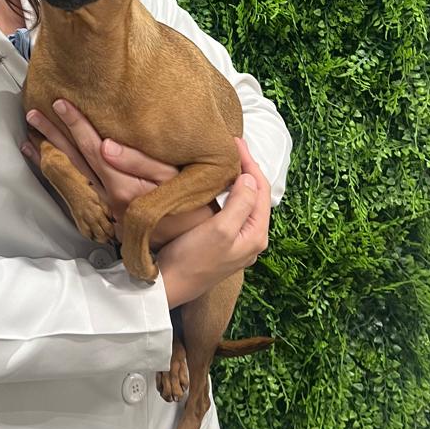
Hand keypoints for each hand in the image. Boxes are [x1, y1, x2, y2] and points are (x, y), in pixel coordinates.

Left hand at [21, 100, 215, 244]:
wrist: (190, 243)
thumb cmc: (187, 205)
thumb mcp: (171, 179)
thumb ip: (139, 162)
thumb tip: (105, 145)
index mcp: (122, 188)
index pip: (92, 149)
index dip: (76, 125)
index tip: (59, 104)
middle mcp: (106, 200)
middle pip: (73, 162)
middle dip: (52, 135)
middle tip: (32, 114)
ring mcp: (101, 210)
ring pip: (69, 177)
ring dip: (48, 155)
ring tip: (30, 136)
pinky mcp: (101, 217)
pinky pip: (71, 192)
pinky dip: (55, 175)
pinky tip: (42, 161)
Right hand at [156, 139, 270, 308]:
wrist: (169, 286)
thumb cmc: (193, 259)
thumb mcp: (221, 229)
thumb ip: (240, 203)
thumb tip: (248, 178)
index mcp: (256, 234)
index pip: (260, 189)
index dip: (250, 162)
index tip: (234, 142)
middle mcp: (251, 238)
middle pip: (254, 194)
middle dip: (244, 169)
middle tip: (229, 146)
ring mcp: (236, 242)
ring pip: (242, 201)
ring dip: (235, 180)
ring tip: (222, 160)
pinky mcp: (221, 243)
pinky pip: (230, 210)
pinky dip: (225, 192)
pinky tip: (213, 185)